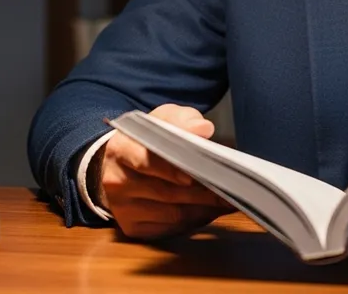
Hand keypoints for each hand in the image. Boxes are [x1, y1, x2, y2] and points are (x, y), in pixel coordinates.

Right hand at [99, 103, 233, 239]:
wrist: (122, 161)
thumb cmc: (149, 137)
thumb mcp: (164, 118)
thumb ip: (183, 119)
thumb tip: (203, 129)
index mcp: (121, 148)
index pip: (146, 160)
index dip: (172, 168)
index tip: (196, 171)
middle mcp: (115, 180)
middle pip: (164, 191)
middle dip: (201, 191)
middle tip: (231, 187)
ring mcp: (121, 208)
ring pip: (171, 213)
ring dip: (203, 208)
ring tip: (228, 199)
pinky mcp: (131, 227)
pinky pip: (169, 228)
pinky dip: (194, 220)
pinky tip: (211, 210)